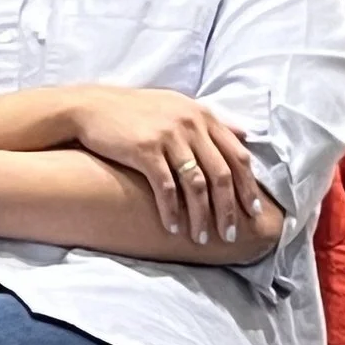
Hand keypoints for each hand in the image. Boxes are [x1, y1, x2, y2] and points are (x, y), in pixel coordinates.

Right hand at [66, 86, 264, 244]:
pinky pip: (166, 187)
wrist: (92, 107)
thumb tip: (244, 135)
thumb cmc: (136, 110)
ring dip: (201, 216)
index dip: (248, 186)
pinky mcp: (145, 150)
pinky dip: (171, 211)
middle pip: (221, 174)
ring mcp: (169, 137)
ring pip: (196, 185)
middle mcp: (191, 125)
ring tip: (201, 238)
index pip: (237, 155)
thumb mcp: (179, 106)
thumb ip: (212, 121)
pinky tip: (173, 227)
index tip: (252, 212)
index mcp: (203, 116)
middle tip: (229, 235)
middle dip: (228, 209)